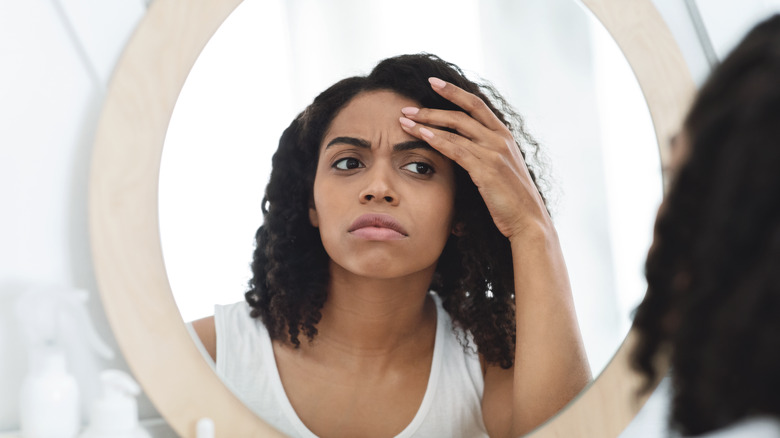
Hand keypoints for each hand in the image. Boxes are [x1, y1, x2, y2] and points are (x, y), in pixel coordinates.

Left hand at [399, 77, 550, 240]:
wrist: (528, 221)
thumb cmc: (512, 200)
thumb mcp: (502, 169)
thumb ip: (486, 154)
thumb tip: (464, 147)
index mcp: (504, 136)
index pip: (477, 105)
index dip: (454, 92)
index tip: (433, 83)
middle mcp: (500, 140)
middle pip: (462, 114)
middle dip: (432, 108)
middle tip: (407, 107)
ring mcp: (494, 153)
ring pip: (455, 130)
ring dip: (427, 123)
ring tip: (404, 121)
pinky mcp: (487, 170)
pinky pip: (457, 150)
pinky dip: (437, 140)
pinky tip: (421, 135)